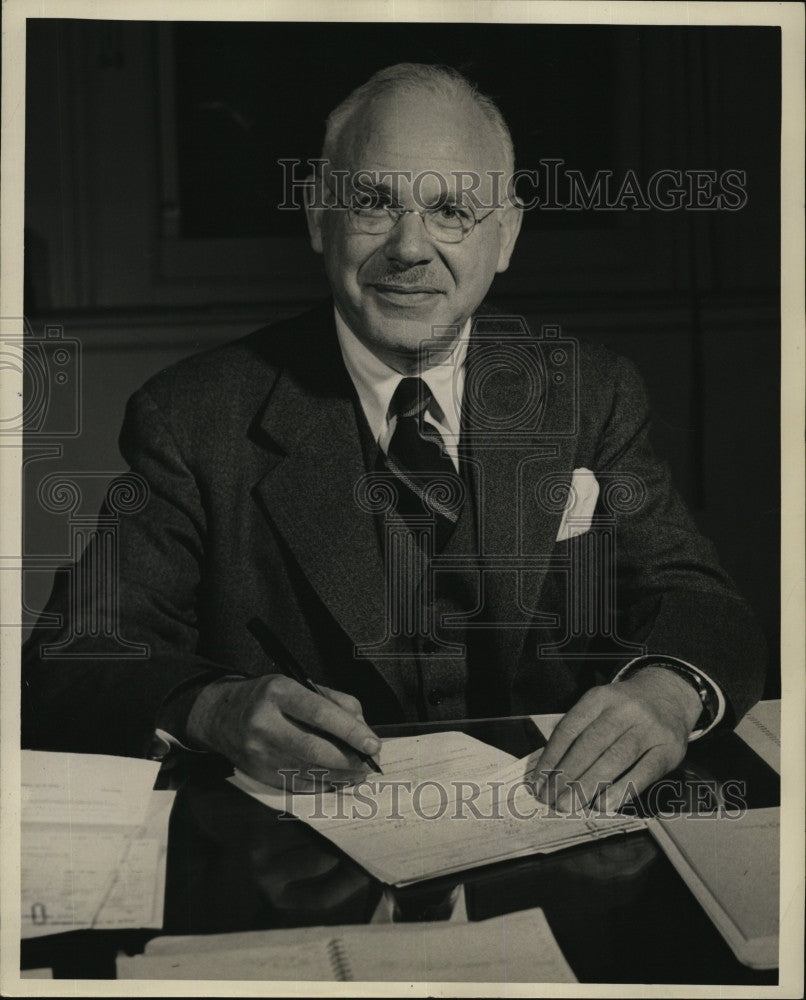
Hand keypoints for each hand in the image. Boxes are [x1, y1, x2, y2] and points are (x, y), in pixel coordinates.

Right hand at [186, 674, 380, 788]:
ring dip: (341, 775)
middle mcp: (265, 722)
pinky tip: (338, 779)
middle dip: (349, 759)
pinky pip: (298, 784)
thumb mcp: (299, 685)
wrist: (222, 715)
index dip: (350, 731)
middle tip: (369, 762)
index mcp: (278, 692)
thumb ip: (335, 703)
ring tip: (359, 772)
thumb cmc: (269, 697)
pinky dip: (323, 784)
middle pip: (315, 749)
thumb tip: (362, 730)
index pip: (320, 713)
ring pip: (309, 771)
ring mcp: (259, 751)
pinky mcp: (259, 773)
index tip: (372, 743)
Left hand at [536, 666, 701, 812]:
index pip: (570, 729)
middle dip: (567, 775)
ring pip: (614, 758)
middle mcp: (625, 709)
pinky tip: (604, 804)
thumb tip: (551, 771)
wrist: (670, 695)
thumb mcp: (600, 706)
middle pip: (590, 744)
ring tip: (571, 804)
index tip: (539, 782)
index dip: (552, 757)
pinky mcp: (669, 748)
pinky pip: (644, 772)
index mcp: (600, 697)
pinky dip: (622, 790)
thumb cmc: (625, 710)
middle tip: (552, 800)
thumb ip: (579, 731)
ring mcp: (649, 728)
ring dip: (589, 785)